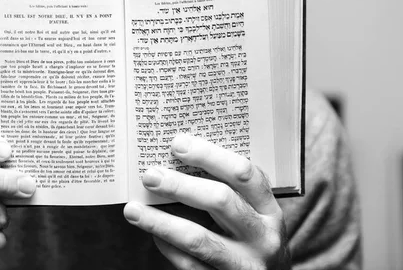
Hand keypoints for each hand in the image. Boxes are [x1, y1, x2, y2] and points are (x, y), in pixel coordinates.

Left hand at [123, 134, 290, 269]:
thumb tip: (175, 159)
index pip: (243, 173)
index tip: (177, 144)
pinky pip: (189, 265)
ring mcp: (245, 264)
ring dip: (161, 221)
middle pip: (220, 201)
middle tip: (150, 175)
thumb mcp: (252, 212)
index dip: (209, 155)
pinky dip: (166, 246)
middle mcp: (263, 236)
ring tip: (133, 209)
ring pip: (199, 238)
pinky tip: (151, 232)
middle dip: (180, 185)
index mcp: (269, 209)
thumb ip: (226, 187)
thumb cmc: (251, 237)